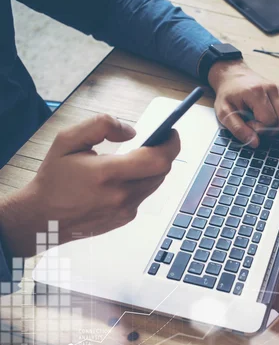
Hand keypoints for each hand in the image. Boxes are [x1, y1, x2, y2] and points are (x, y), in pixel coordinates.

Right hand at [0, 114, 180, 258]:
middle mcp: (121, 195)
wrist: (41, 219)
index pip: (158, 160)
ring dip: (152, 168)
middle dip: (163, 153)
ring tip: (137, 157)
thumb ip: (100, 126)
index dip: (171, 144)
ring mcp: (125, 210)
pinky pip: (143, 195)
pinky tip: (123, 178)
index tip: (170, 133)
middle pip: (162, 171)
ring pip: (155, 183)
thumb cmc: (53, 179)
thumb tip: (131, 131)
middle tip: (156, 141)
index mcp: (107, 174)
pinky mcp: (125, 218)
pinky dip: (140, 182)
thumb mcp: (67, 140)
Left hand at [208, 60, 278, 146]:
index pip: (269, 120)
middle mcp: (272, 89)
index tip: (249, 123)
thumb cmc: (228, 94)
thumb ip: (238, 129)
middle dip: (271, 129)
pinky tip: (275, 118)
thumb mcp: (224, 112)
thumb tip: (255, 143)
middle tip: (257, 124)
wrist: (233, 76)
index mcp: (256, 92)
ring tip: (267, 122)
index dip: (260, 128)